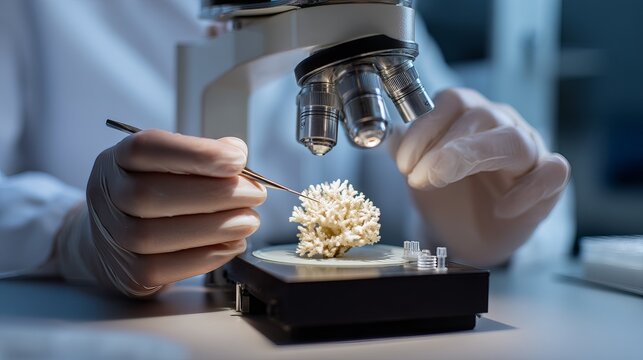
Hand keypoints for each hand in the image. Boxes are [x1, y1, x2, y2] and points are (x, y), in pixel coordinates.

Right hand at [56, 130, 265, 296]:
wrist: (112, 241)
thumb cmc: (152, 195)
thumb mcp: (169, 165)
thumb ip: (203, 155)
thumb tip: (237, 153)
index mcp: (117, 160)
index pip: (146, 148)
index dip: (195, 152)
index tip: (238, 160)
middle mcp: (108, 196)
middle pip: (151, 194)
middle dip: (214, 194)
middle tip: (255, 194)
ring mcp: (113, 238)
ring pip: (156, 235)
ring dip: (215, 227)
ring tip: (249, 220)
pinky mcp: (129, 273)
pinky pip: (165, 269)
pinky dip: (206, 256)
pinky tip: (232, 244)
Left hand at [395, 88, 569, 265]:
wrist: (467, 235)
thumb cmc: (445, 196)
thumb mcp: (416, 171)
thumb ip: (400, 149)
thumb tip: (379, 134)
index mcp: (469, 114)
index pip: (452, 102)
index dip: (425, 128)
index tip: (402, 163)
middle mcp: (501, 124)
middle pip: (482, 117)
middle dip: (444, 148)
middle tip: (418, 177)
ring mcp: (530, 149)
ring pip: (514, 140)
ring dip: (473, 157)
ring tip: (440, 181)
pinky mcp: (549, 179)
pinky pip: (553, 172)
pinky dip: (529, 189)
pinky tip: (501, 208)